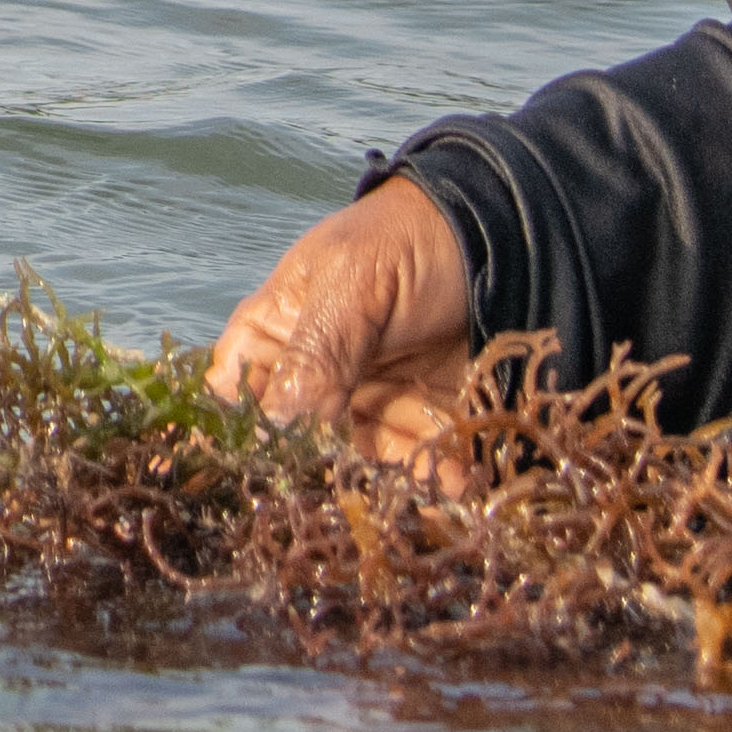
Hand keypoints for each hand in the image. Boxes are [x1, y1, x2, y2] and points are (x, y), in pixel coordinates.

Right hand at [212, 175, 479, 456]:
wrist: (498, 234)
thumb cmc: (403, 243)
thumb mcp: (354, 285)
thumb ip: (316, 352)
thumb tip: (274, 424)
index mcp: (275, 332)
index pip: (233, 395)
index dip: (234, 438)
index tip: (254, 478)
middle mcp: (313, 374)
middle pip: (298, 442)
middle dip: (326, 473)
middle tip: (356, 497)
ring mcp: (366, 397)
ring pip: (361, 459)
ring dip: (392, 477)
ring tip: (430, 483)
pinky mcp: (419, 415)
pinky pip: (416, 458)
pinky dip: (433, 473)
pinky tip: (456, 476)